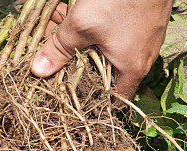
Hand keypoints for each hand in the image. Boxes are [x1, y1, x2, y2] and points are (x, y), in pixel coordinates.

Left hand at [30, 0, 172, 95]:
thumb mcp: (82, 25)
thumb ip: (60, 49)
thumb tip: (39, 70)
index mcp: (132, 69)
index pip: (112, 101)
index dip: (90, 101)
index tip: (69, 95)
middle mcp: (144, 58)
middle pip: (105, 72)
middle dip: (77, 63)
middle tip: (55, 51)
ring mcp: (146, 39)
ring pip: (108, 49)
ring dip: (82, 40)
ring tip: (61, 24)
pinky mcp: (145, 22)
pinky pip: (117, 33)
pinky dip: (96, 27)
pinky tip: (78, 13)